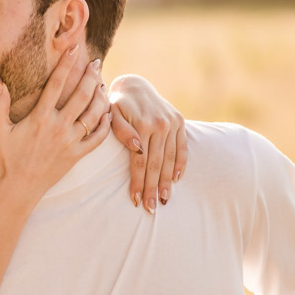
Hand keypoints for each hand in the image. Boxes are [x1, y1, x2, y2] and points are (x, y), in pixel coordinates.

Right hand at [0, 47, 111, 207]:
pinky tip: (107, 112)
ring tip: (102, 84)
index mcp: (40, 118)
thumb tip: (0, 80)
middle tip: (96, 63)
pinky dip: (105, 123)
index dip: (67, 63)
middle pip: (82, 95)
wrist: (18, 189)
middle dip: (91, 75)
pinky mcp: (77, 155)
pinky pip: (98, 137)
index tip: (75, 48)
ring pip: (94, 114)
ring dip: (101, 96)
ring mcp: (70, 142)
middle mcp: (58, 127)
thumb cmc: (7, 158)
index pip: (57, 84)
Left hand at [106, 74, 187, 212]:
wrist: (134, 85)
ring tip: (164, 199)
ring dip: (167, 181)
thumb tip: (136, 148)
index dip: (138, 182)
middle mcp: (161, 124)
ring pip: (171, 159)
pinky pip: (182, 148)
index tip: (136, 200)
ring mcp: (173, 123)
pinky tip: (176, 180)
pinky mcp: (180, 122)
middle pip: (157, 164)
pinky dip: (181, 164)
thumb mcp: (112, 113)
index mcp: (143, 124)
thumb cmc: (117, 104)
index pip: (141, 161)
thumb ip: (121, 131)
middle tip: (151, 209)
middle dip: (153, 188)